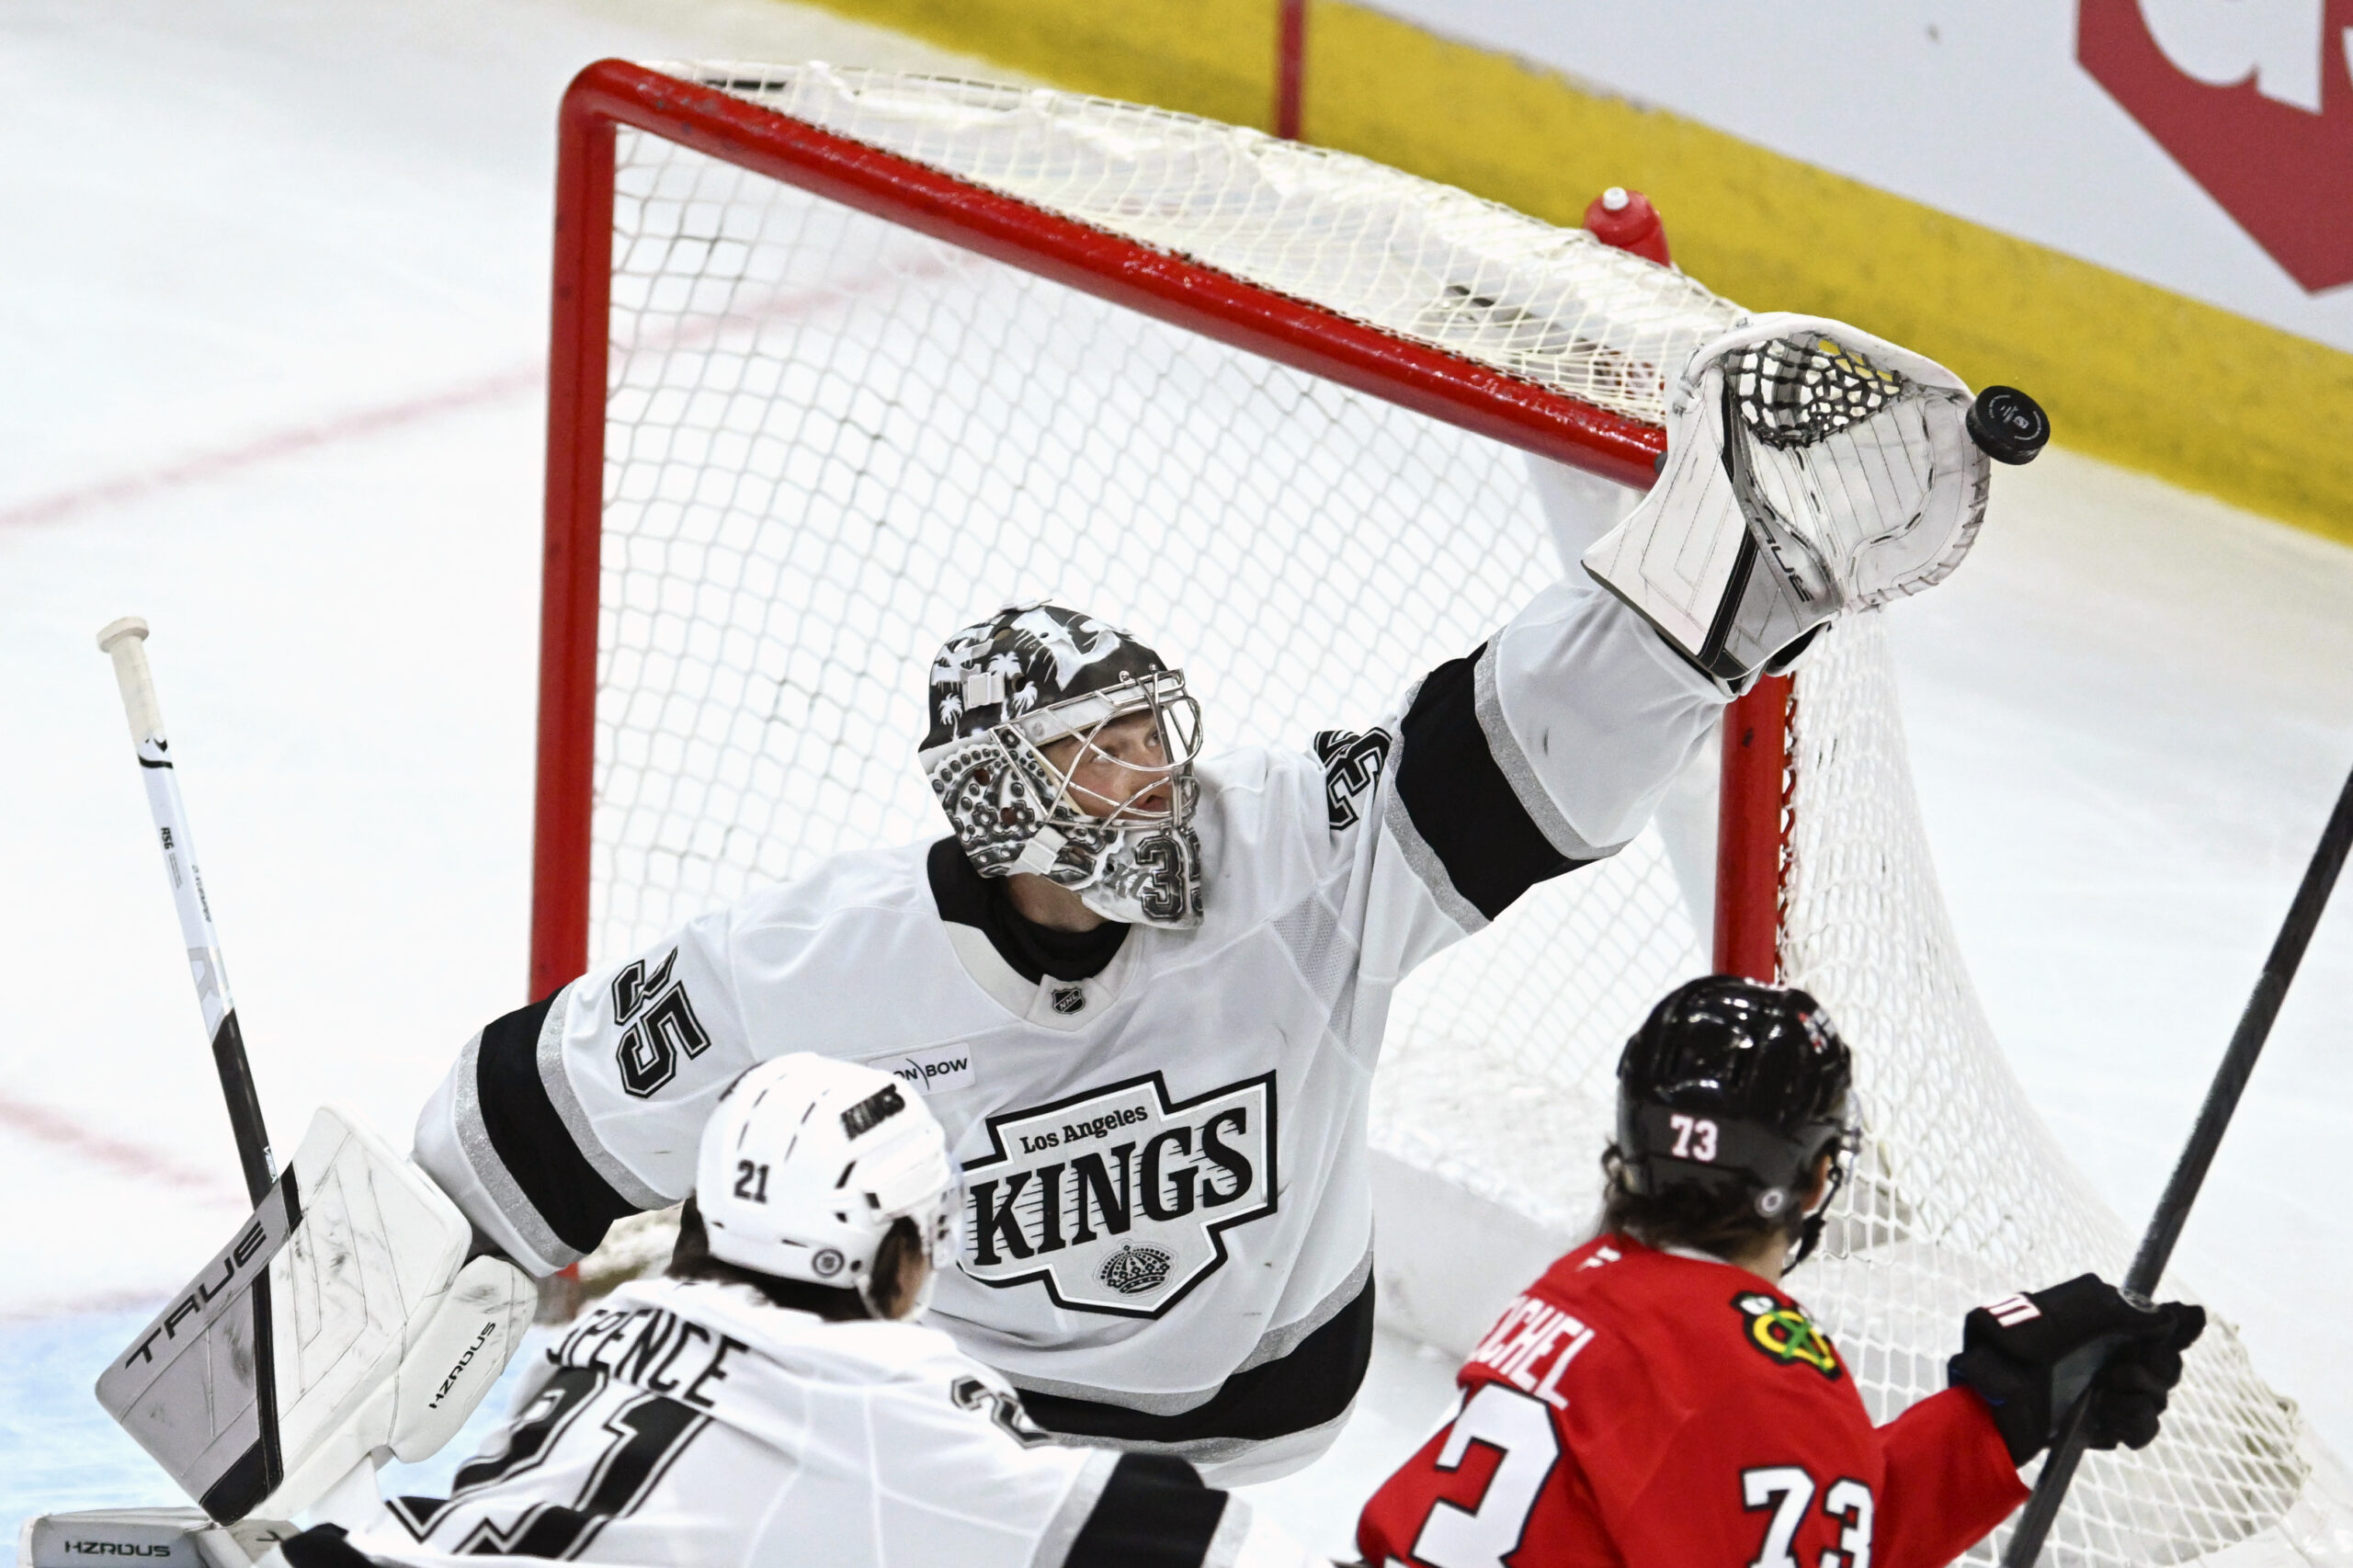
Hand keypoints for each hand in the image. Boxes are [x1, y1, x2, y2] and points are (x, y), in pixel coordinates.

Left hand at [1946, 1273, 2205, 1463]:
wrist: (1990, 1400)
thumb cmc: (2012, 1349)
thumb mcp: (2059, 1318)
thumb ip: (2117, 1311)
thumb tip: (2171, 1315)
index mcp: (2099, 1323)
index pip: (2156, 1325)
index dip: (2174, 1330)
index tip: (2171, 1335)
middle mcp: (2108, 1355)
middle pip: (2165, 1363)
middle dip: (2153, 1368)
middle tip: (2119, 1372)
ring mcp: (2107, 1390)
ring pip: (2158, 1396)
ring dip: (2136, 1396)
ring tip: (2102, 1395)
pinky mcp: (2102, 1423)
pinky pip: (2142, 1427)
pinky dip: (2131, 1422)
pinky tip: (2106, 1416)